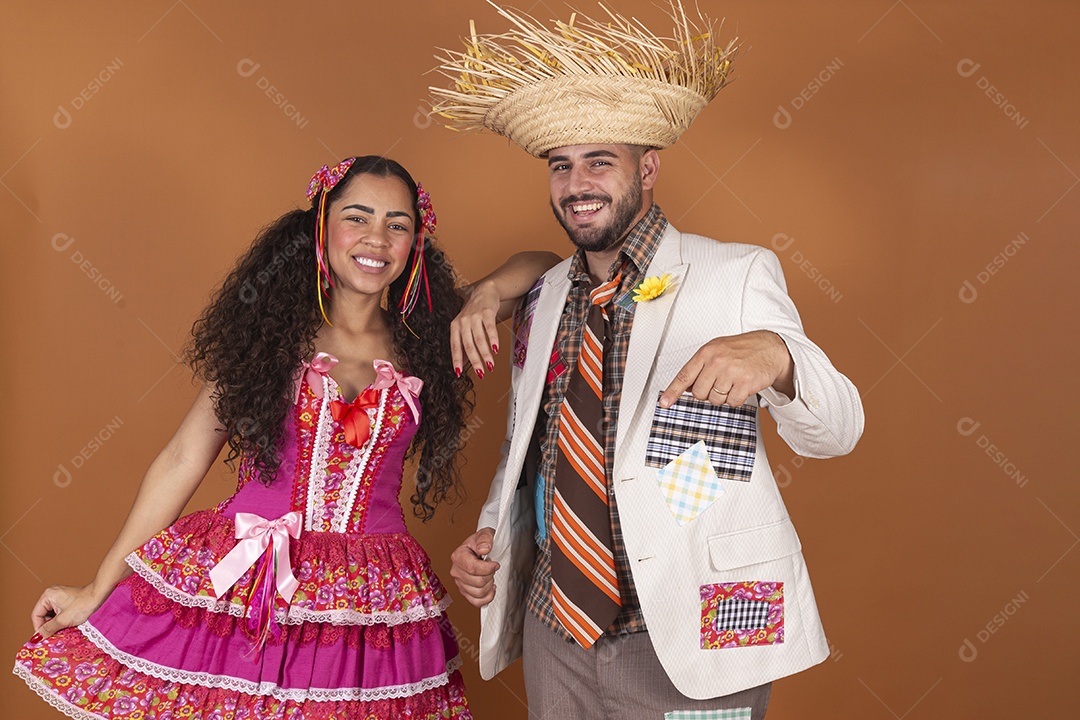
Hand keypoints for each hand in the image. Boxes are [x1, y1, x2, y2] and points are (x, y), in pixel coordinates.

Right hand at [30, 584, 105, 638]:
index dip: (39, 627)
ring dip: (56, 623)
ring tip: (63, 628)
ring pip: (52, 614)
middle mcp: (52, 594)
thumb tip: (35, 639)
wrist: (100, 596)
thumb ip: (48, 629)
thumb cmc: (83, 605)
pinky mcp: (67, 599)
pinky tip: (68, 623)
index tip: (44, 637)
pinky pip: (59, 612)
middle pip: (43, 615)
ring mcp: (60, 596)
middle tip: (55, 634)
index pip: (36, 615)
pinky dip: (62, 619)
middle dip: (49, 625)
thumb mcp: (62, 620)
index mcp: (47, 596)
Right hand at [449, 527, 498, 607]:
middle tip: (492, 568)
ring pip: (478, 593)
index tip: (495, 563)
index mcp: (458, 556)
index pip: (472, 568)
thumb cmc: (481, 542)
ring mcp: (459, 583)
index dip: (488, 568)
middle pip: (477, 582)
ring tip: (490, 576)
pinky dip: (486, 598)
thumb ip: (485, 538)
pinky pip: (476, 602)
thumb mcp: (485, 534)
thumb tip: (484, 549)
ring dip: (489, 585)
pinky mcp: (465, 591)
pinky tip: (490, 588)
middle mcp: (456, 571)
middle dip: (490, 576)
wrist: (479, 548)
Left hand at [450, 281, 499, 379]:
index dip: (456, 360)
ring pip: (479, 339)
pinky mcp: (486, 312)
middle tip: (481, 373)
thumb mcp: (464, 327)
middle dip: (475, 361)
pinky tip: (496, 349)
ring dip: (485, 354)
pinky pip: (490, 328)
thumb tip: (462, 363)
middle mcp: (462, 321)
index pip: (455, 346)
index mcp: (454, 326)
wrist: (484, 292)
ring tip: (490, 365)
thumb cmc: (473, 313)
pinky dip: (493, 340)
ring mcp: (474, 316)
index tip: (459, 373)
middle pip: (468, 345)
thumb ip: (463, 344)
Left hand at [660, 330, 793, 407]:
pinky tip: (741, 386)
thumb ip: (701, 366)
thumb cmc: (743, 349)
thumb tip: (687, 387)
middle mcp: (717, 361)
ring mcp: (731, 372)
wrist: (770, 348)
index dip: (672, 392)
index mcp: (707, 352)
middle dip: (708, 393)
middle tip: (719, 383)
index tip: (664, 402)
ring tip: (732, 382)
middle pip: (700, 393)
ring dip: (723, 396)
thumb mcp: (718, 350)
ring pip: (715, 400)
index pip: (684, 376)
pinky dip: (736, 398)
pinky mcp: (745, 383)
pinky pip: (732, 402)